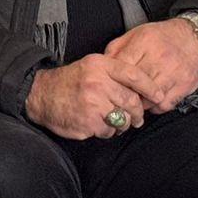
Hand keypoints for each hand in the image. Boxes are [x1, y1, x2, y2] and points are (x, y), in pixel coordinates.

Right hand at [25, 54, 163, 139]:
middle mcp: (97, 82)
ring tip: (111, 120)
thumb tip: (141, 89)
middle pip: (132, 101)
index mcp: (100, 66)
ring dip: (121, 124)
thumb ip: (113, 73)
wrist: (39, 94)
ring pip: (123, 119)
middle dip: (137, 113)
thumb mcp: (90, 66)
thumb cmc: (68, 82)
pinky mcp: (88, 122)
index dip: (150, 87)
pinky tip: (96, 124)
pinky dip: (106, 131)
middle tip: (137, 118)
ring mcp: (93, 103)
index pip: (134, 75)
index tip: (159, 96)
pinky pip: (108, 131)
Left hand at [104, 18, 197, 113]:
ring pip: (148, 99)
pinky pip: (164, 105)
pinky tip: (152, 102)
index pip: (121, 68)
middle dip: (124, 94)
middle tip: (119, 98)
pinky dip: (155, 108)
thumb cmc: (164, 36)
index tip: (108, 86)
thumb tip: (102, 63)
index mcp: (144, 43)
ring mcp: (173, 74)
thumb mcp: (137, 33)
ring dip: (139, 104)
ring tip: (135, 101)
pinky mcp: (185, 86)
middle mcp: (159, 59)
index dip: (112, 80)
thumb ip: (117, 48)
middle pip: (133, 86)